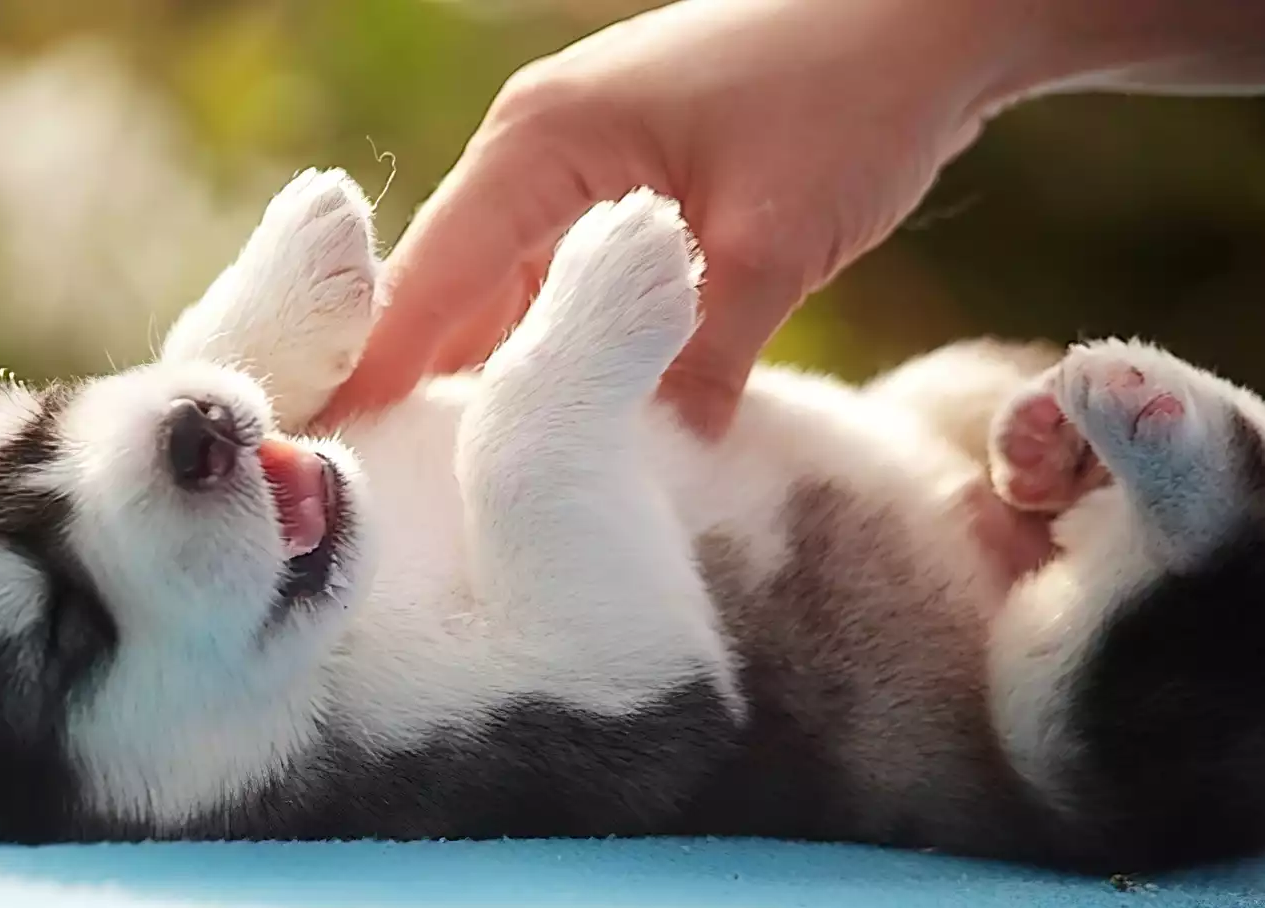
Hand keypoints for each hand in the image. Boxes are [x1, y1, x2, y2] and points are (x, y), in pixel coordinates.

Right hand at [309, 0, 1024, 438]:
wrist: (927, 15)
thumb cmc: (847, 100)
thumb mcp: (770, 247)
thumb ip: (701, 364)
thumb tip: (658, 473)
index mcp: (544, 142)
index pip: (430, 275)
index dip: (382, 372)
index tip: (338, 460)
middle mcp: (540, 146)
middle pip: (455, 286)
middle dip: (433, 387)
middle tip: (406, 503)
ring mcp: (583, 159)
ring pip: (512, 288)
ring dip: (506, 371)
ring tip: (476, 483)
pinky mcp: (630, 180)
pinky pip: (569, 277)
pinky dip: (567, 343)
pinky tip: (573, 416)